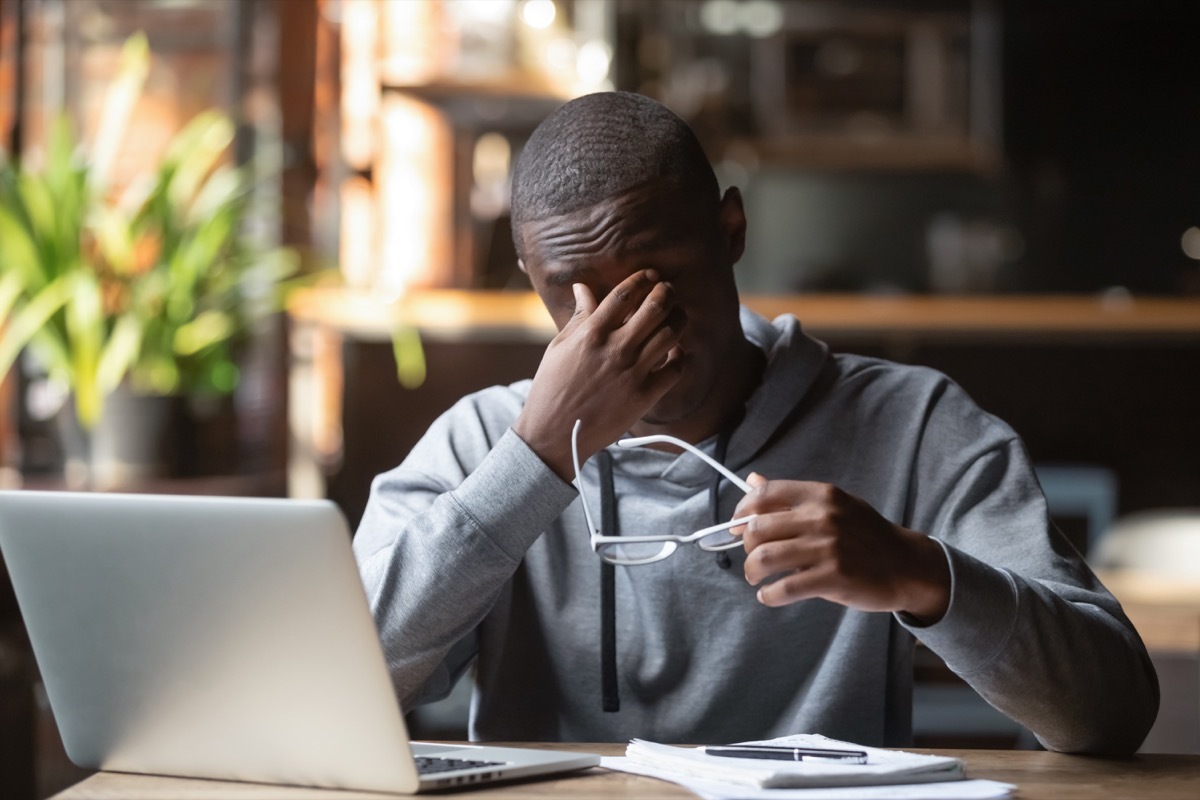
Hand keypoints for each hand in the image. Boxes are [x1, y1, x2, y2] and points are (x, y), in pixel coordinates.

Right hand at [513, 269, 686, 480]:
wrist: (555, 434)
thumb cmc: (553, 388)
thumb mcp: (559, 347)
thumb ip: (579, 317)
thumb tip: (583, 288)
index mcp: (591, 333)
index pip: (625, 294)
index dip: (643, 279)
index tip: (651, 275)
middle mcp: (615, 350)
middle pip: (655, 307)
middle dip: (667, 292)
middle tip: (668, 291)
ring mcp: (632, 373)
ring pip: (671, 334)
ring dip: (679, 319)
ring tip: (677, 317)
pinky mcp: (644, 397)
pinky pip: (676, 369)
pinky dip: (681, 356)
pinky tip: (676, 352)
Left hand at [733, 474, 950, 622]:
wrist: (907, 565)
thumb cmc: (867, 535)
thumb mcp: (835, 505)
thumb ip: (792, 496)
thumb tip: (753, 480)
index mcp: (821, 495)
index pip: (765, 495)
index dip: (741, 511)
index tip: (736, 525)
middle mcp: (822, 518)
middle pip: (757, 529)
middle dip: (746, 546)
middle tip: (752, 558)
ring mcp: (827, 548)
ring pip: (764, 558)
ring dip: (752, 571)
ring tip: (756, 578)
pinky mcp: (833, 578)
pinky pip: (784, 588)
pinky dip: (769, 596)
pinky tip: (769, 596)